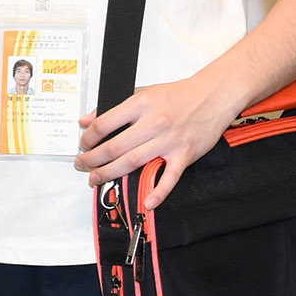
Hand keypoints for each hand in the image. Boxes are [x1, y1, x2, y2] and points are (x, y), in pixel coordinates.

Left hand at [76, 68, 248, 206]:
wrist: (213, 95)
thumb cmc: (178, 94)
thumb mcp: (142, 92)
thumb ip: (113, 107)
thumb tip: (85, 120)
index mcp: (140, 105)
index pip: (104, 124)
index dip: (89, 138)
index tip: (83, 144)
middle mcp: (153, 123)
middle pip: (115, 147)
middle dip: (93, 160)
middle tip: (82, 165)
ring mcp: (169, 141)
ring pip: (134, 162)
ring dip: (111, 173)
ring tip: (96, 179)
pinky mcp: (185, 154)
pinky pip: (169, 177)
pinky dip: (158, 192)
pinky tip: (147, 203)